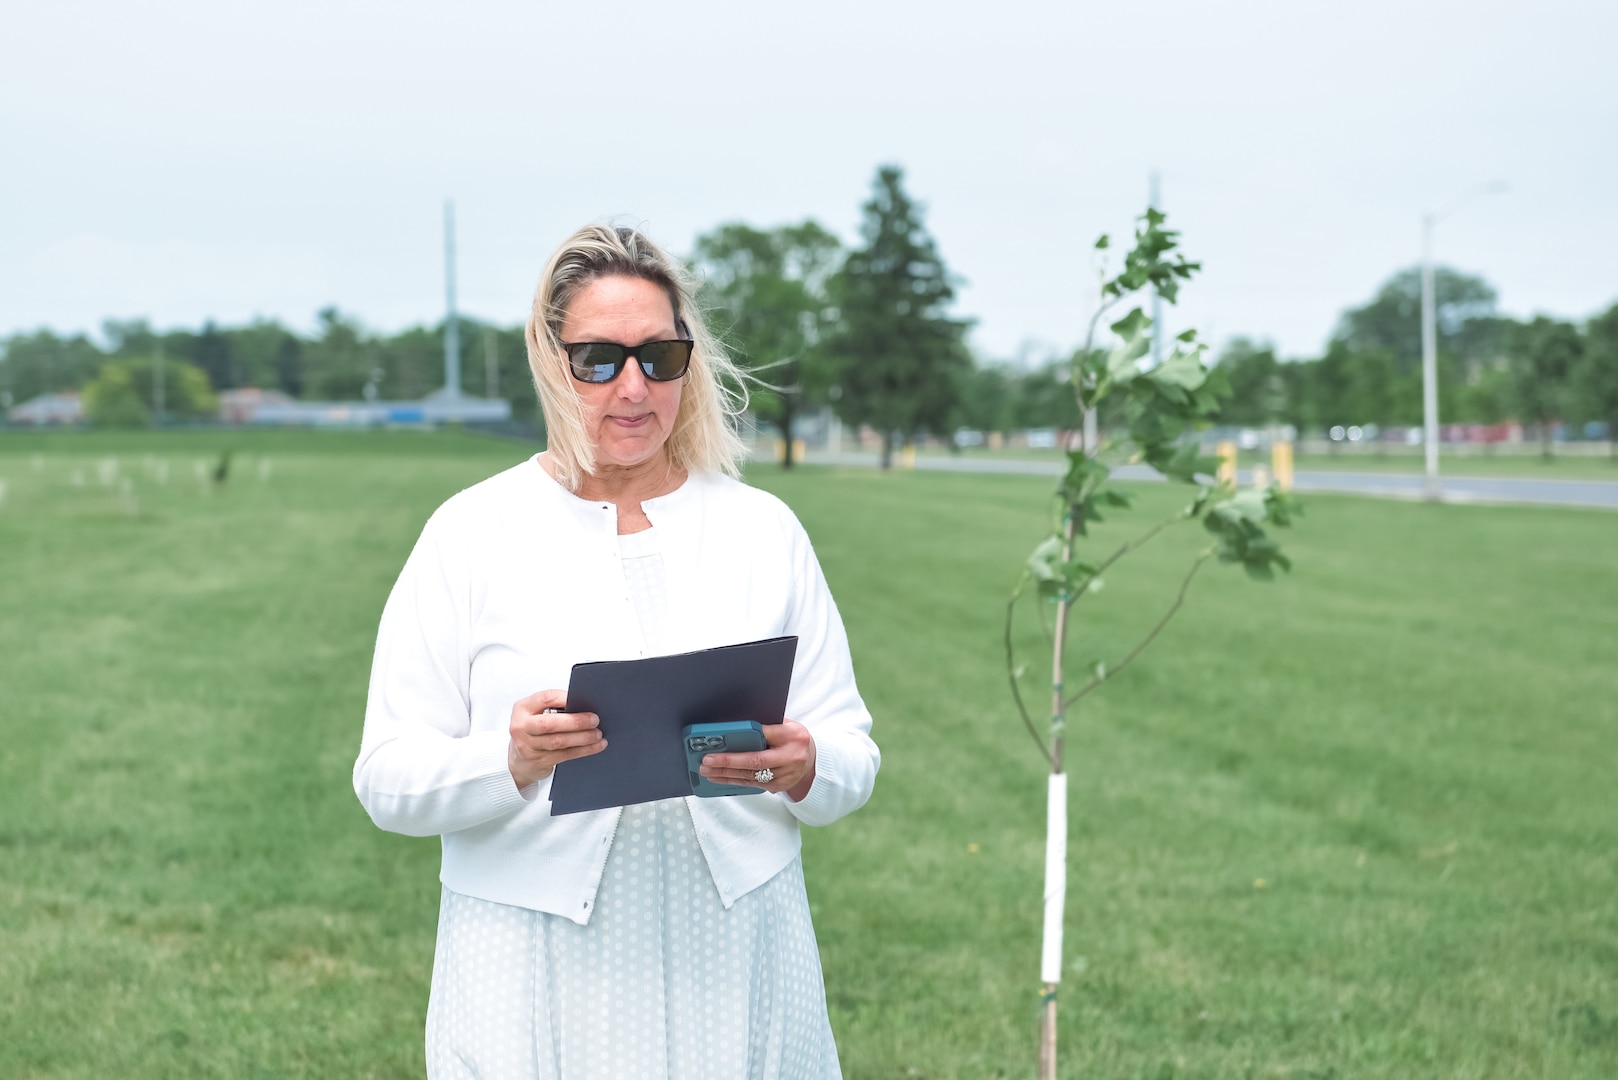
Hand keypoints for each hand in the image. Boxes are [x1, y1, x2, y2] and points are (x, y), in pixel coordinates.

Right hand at [508, 689, 605, 789]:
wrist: (519, 761)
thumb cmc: (533, 731)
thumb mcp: (536, 715)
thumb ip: (554, 707)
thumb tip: (585, 705)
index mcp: (522, 708)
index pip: (546, 698)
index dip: (566, 698)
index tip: (584, 699)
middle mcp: (522, 726)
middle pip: (550, 723)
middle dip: (575, 721)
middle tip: (594, 720)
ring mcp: (528, 746)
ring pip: (559, 741)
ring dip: (582, 737)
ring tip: (598, 734)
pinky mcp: (539, 761)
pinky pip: (565, 755)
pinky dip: (583, 750)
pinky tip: (595, 746)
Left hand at [699, 720, 816, 801]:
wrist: (812, 762)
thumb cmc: (794, 739)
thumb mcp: (787, 726)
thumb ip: (768, 725)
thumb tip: (737, 724)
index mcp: (793, 737)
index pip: (766, 734)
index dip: (744, 736)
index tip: (724, 737)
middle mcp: (790, 757)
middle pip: (755, 761)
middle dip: (728, 761)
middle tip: (707, 759)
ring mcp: (784, 776)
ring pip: (750, 776)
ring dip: (725, 773)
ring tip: (707, 769)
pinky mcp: (777, 787)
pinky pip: (751, 784)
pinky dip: (733, 780)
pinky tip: (718, 777)